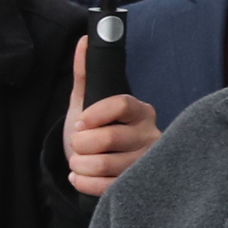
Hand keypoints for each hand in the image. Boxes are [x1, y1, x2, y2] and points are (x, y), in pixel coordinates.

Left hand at [65, 38, 162, 197]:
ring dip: (80, 164)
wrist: (93, 162)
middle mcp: (151, 135)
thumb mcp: (85, 101)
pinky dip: (84, 182)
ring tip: (77, 161)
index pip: (120, 104)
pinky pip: (106, 187)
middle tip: (77, 144)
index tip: (80, 121)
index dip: (93, 114)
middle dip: (81, 143)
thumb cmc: (93, 129)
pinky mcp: (138, 186)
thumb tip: (84, 40)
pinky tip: (81, 175)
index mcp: (140, 110)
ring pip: (106, 164)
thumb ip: (85, 72)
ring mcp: (146, 163)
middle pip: (109, 138)